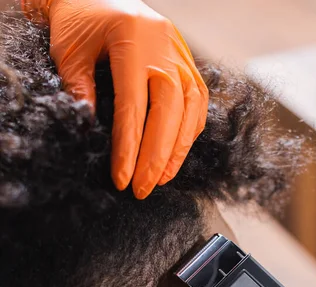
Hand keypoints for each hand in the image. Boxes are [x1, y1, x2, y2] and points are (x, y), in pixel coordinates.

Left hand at [23, 0, 207, 197]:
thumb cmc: (78, 20)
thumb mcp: (69, 53)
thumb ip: (81, 91)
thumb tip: (93, 133)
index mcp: (132, 39)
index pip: (134, 107)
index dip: (129, 149)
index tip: (123, 180)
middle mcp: (163, 45)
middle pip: (170, 110)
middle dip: (158, 156)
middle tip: (144, 189)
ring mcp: (179, 51)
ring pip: (191, 106)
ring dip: (179, 148)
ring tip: (163, 178)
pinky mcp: (186, 58)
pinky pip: (197, 98)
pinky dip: (190, 129)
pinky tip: (177, 151)